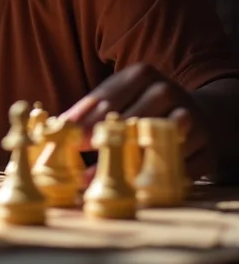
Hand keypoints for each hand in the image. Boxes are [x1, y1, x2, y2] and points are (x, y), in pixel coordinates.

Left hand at [60, 63, 212, 178]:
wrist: (199, 114)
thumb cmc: (142, 104)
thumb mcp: (118, 96)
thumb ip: (90, 110)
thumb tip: (56, 127)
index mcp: (142, 74)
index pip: (108, 96)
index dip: (85, 117)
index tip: (66, 135)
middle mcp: (167, 91)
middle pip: (131, 116)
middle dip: (104, 137)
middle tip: (80, 153)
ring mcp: (190, 119)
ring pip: (154, 141)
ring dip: (128, 161)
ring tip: (100, 176)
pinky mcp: (206, 149)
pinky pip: (178, 166)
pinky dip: (153, 179)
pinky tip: (132, 189)